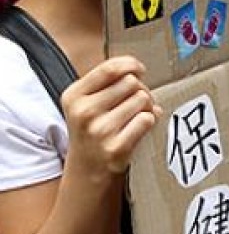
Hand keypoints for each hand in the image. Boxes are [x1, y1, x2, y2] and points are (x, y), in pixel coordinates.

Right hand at [62, 57, 159, 175]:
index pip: (109, 69)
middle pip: (131, 82)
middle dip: (140, 89)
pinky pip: (147, 119)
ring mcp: (100, 130)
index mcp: (73, 96)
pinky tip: (140, 127)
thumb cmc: (93, 128)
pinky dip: (150, 121)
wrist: (88, 169)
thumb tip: (137, 69)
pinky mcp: (117, 147)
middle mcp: (83, 112)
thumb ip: (107, 82)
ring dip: (147, 106)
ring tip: (137, 116)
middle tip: (137, 102)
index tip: (139, 69)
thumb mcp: (86, 102)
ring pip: (143, 99)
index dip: (131, 65)